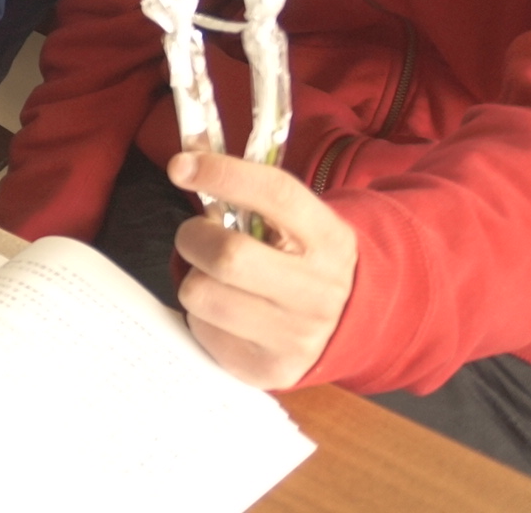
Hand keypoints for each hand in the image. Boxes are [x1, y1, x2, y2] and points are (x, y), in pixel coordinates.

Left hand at [169, 151, 358, 389]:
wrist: (350, 324)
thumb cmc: (302, 259)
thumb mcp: (298, 223)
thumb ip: (250, 196)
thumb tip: (184, 162)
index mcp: (328, 240)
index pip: (275, 195)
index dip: (223, 174)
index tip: (180, 165)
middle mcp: (318, 291)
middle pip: (228, 255)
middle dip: (194, 237)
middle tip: (197, 235)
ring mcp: (296, 336)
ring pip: (202, 295)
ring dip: (194, 279)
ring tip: (217, 278)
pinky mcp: (268, 369)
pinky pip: (201, 330)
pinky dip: (201, 315)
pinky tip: (227, 311)